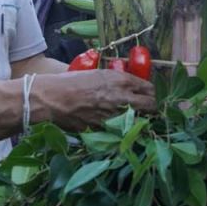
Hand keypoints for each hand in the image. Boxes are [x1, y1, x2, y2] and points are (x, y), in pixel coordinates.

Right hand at [36, 70, 155, 130]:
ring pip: (138, 121)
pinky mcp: (105, 130)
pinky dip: (120, 130)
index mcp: (121, 80)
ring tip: (131, 118)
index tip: (150, 96)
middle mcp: (122, 98)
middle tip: (149, 109)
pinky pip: (119, 131)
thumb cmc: (73, 81)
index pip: (149, 89)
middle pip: (151, 106)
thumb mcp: (98, 74)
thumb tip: (129, 87)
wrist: (54, 98)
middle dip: (152, 107)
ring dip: (137, 120)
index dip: (152, 93)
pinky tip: (114, 126)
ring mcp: (115, 116)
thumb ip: (117, 81)